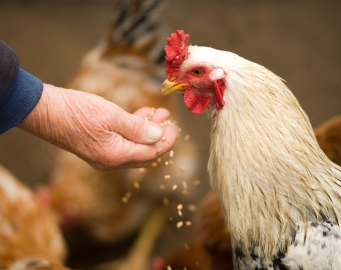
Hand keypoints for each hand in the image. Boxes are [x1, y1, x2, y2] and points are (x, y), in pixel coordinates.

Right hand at [18, 84, 178, 169]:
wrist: (43, 111)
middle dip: (159, 138)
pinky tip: (139, 116)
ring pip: (134, 147)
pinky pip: (122, 143)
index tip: (175, 128)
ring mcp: (103, 156)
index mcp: (116, 156)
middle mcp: (110, 161)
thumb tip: (159, 136)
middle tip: (168, 121)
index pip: (151, 154)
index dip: (166, 141)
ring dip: (147, 132)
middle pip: (144, 154)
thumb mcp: (111, 116)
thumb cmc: (75, 111)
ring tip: (158, 114)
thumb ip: (137, 128)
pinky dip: (133, 131)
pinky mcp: (97, 147)